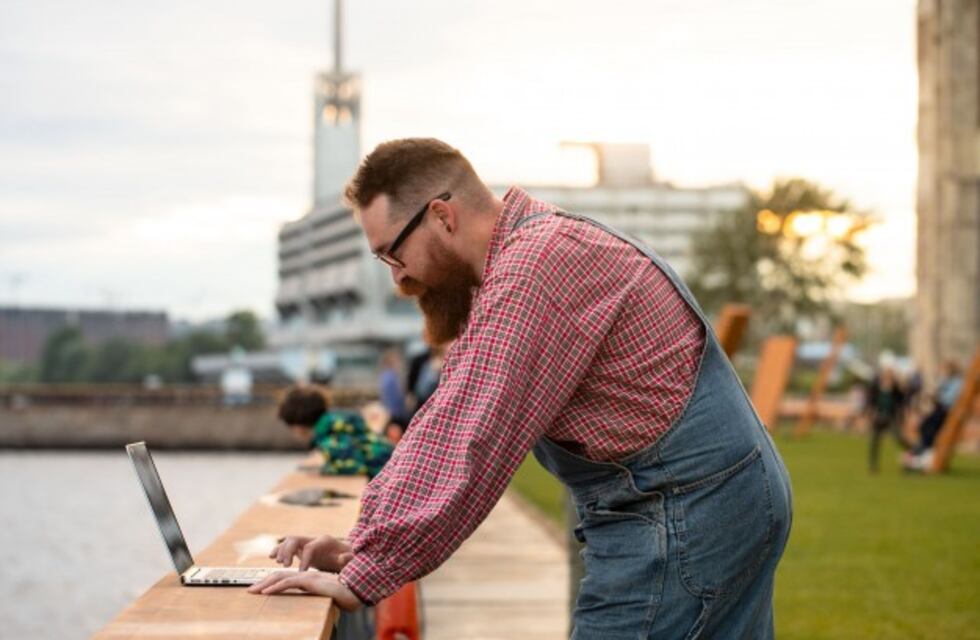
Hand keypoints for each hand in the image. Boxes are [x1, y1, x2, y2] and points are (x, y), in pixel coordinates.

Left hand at [247, 570, 362, 610]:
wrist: (353, 592)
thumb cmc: (341, 595)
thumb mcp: (323, 594)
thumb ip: (313, 592)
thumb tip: (307, 595)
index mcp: (307, 578)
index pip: (285, 578)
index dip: (271, 583)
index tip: (260, 590)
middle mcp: (305, 575)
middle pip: (279, 576)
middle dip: (263, 583)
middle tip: (250, 591)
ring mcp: (307, 577)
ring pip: (280, 578)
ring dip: (264, 584)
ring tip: (253, 591)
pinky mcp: (309, 581)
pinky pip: (288, 583)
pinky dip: (275, 587)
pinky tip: (266, 592)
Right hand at [270, 534, 352, 571]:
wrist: (346, 555)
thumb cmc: (348, 559)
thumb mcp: (350, 560)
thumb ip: (347, 558)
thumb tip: (343, 557)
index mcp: (325, 541)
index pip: (310, 547)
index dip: (305, 559)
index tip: (302, 572)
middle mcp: (314, 539)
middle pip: (296, 539)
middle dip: (288, 551)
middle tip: (285, 565)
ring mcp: (306, 542)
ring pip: (289, 541)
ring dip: (281, 550)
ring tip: (278, 562)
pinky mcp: (301, 548)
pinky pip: (287, 546)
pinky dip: (279, 549)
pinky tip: (272, 557)